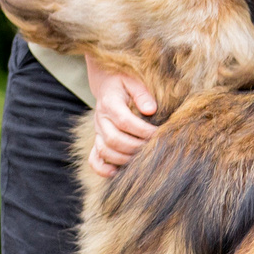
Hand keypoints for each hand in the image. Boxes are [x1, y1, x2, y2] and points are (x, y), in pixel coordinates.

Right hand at [86, 62, 158, 176]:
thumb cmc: (124, 81)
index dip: (143, 130)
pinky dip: (103, 169)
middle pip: (115, 140)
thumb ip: (142, 93)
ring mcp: (98, 132)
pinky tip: (116, 173)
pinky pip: (94, 159)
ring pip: (105, 151)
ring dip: (125, 158)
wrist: (106, 82)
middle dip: (137, 146)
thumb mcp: (133, 80)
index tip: (159, 133)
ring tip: (143, 158)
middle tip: (154, 148)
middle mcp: (101, 119)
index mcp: (110, 103)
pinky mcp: (98, 140)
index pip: (125, 121)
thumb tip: (151, 110)